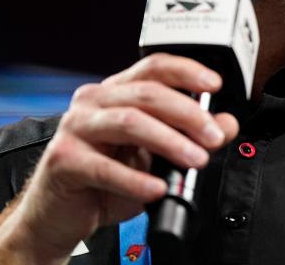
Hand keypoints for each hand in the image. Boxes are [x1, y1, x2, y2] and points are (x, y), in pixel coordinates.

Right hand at [0, 53, 238, 263]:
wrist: (57, 216)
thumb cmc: (102, 182)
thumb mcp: (154, 157)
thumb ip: (189, 136)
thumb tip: (226, 123)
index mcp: (114, 92)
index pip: (153, 67)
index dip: (187, 71)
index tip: (215, 84)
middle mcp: (93, 102)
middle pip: (147, 93)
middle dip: (188, 114)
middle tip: (214, 136)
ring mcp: (75, 128)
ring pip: (130, 122)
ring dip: (169, 141)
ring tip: (196, 160)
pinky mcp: (63, 159)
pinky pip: (104, 167)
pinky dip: (136, 179)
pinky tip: (156, 188)